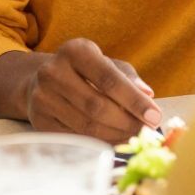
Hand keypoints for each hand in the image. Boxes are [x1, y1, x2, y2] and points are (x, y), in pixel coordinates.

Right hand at [0, 39, 162, 143]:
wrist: (39, 80)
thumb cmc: (83, 72)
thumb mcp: (105, 64)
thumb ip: (128, 77)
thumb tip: (148, 95)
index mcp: (75, 51)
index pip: (109, 79)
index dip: (134, 101)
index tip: (155, 116)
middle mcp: (53, 72)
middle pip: (97, 106)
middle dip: (127, 122)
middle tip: (147, 131)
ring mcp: (42, 98)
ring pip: (86, 125)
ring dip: (116, 136)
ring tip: (134, 137)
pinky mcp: (39, 120)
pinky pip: (75, 138)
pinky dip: (99, 143)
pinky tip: (115, 142)